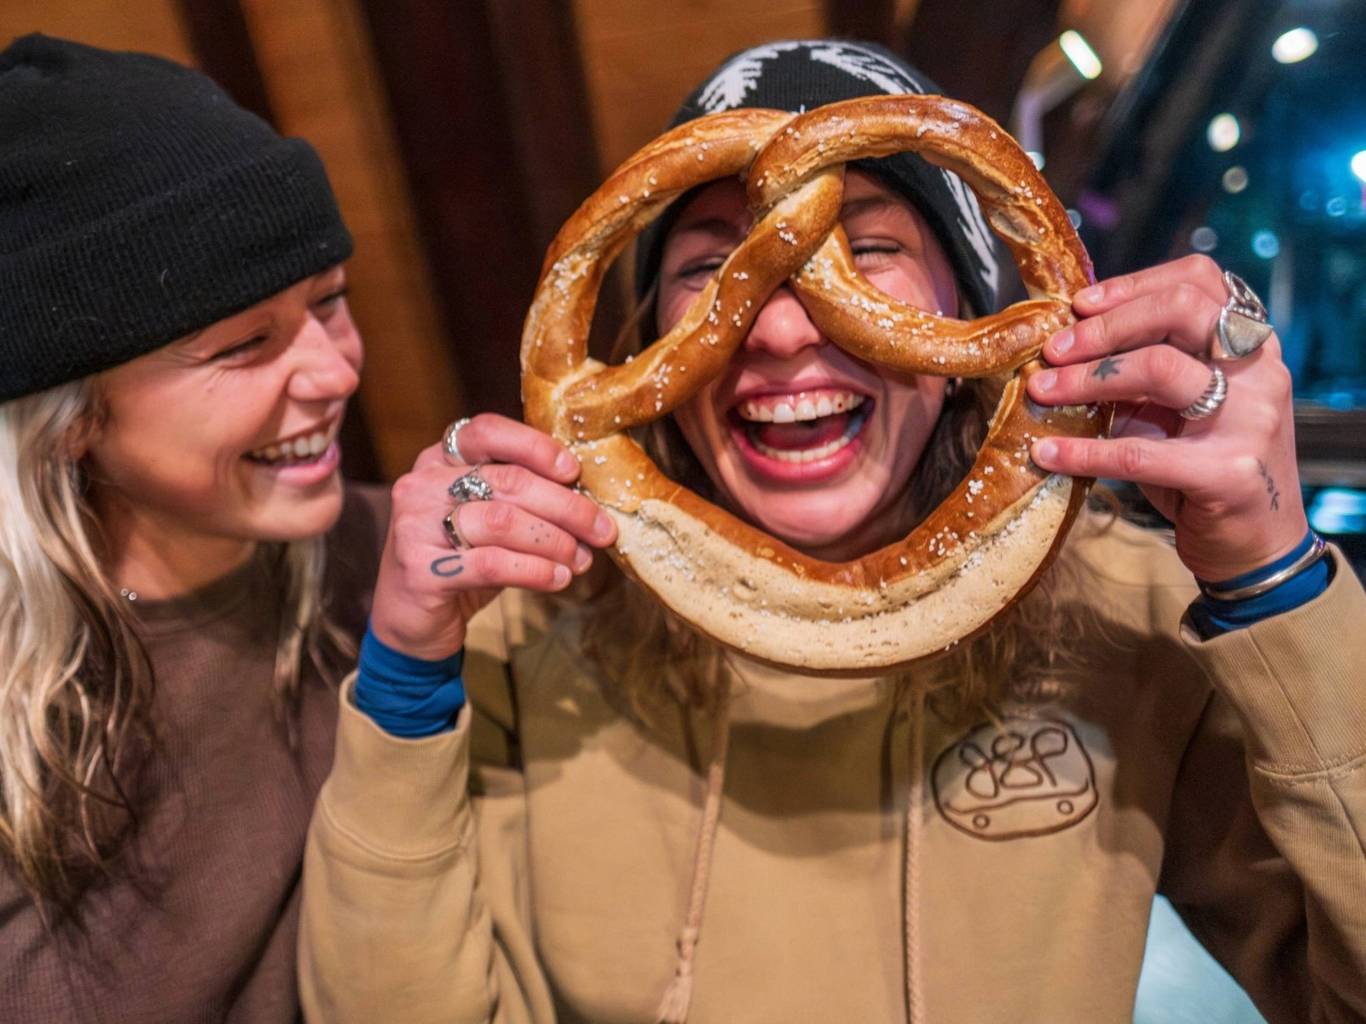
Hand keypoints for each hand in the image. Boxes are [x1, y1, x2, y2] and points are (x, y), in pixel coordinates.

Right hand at [369, 414, 616, 659]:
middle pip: (508, 481)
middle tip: (603, 530)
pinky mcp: (421, 570)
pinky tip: (558, 578)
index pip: (487, 432)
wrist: (410, 621)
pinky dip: (535, 570)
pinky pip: (493, 563)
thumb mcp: (489, 519)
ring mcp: (416, 526)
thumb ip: (523, 499)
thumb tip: (589, 501)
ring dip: (554, 541)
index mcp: (439, 459)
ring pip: (503, 521)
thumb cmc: (461, 560)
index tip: (573, 471)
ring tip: (580, 559)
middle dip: (566, 506)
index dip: (535, 447)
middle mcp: (422, 484)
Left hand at [1026, 254, 1307, 580]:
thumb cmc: (1206, 466)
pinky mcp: (1228, 473)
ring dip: (1087, 378)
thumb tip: (1066, 344)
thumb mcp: (1179, 409)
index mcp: (1250, 345)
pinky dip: (1084, 452)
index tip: (1080, 304)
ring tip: (1042, 391)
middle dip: (1105, 327)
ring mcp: (1251, 420)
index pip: (1199, 280)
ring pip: (1161, 370)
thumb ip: (1141, 372)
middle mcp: (1259, 372)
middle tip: (1053, 351)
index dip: (1134, 284)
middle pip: (1181, 312)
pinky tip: (1047, 453)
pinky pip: (1140, 454)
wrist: (1257, 544)